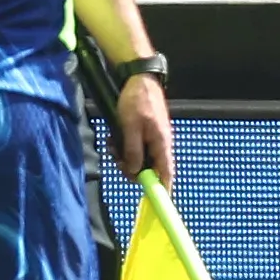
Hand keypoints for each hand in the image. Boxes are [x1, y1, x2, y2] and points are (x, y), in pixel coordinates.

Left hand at [110, 73, 172, 187]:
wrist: (138, 79)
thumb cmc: (136, 101)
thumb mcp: (130, 128)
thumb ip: (133, 151)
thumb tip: (136, 172)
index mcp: (162, 144)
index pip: (167, 174)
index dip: (161, 189)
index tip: (153, 200)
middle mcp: (161, 144)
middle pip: (150, 169)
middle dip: (132, 168)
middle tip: (117, 160)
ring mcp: (154, 138)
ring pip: (140, 157)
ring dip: (125, 156)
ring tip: (112, 145)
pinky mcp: (146, 132)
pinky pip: (136, 146)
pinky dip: (125, 146)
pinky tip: (114, 138)